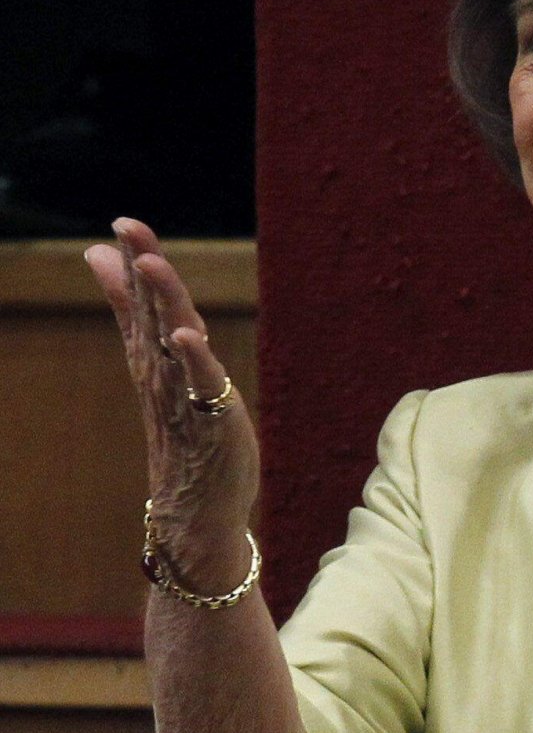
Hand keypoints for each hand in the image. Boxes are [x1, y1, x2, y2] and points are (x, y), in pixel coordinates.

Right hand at [85, 218, 260, 590]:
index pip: (140, 304)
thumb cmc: (183, 438)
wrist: (195, 509)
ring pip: (171, 340)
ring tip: (148, 264)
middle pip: (151, 313)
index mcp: (154, 363)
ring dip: (161, 302)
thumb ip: (144, 335)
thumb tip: (120, 301)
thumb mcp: (164, 381)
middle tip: (126, 226)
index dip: (132, 263)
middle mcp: (163, 376)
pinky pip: (200, 386)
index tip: (122, 223)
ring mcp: (184, 397)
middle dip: (140, 267)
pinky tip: (184, 335)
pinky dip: (193, 360)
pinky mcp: (211, 420)